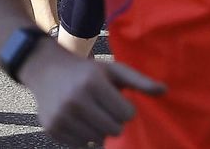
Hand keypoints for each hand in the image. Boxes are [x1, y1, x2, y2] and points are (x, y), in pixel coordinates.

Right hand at [24, 47, 163, 147]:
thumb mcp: (112, 69)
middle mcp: (75, 100)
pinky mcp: (52, 128)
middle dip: (113, 121)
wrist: (44, 69)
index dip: (124, 108)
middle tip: (103, 109)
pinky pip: (81, 145)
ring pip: (98, 139)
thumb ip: (139, 81)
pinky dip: (84, 136)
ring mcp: (61, 116)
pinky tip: (78, 120)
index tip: (114, 99)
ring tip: (90, 114)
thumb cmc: (86, 71)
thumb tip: (165, 90)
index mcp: (92, 83)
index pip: (127, 114)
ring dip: (99, 130)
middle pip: (115, 129)